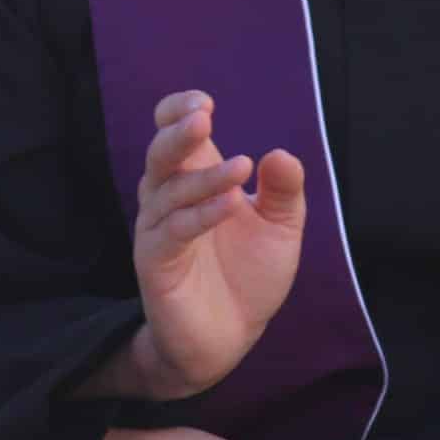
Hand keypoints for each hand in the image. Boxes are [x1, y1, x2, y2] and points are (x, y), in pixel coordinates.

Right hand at [77, 91, 306, 403]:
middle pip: (160, 155)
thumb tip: (280, 154)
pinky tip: (231, 204)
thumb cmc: (248, 275)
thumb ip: (284, 191)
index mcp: (194, 179)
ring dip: (204, 177)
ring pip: (168, 191)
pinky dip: (201, 215)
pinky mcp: (155, 263)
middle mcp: (168, 199)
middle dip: (178, 133)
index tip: (206, 102)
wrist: (230, 337)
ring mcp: (158, 231)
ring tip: (242, 168)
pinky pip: (174, 232)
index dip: (179, 111)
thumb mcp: (280, 228)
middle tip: (204, 116)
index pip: (170, 132)